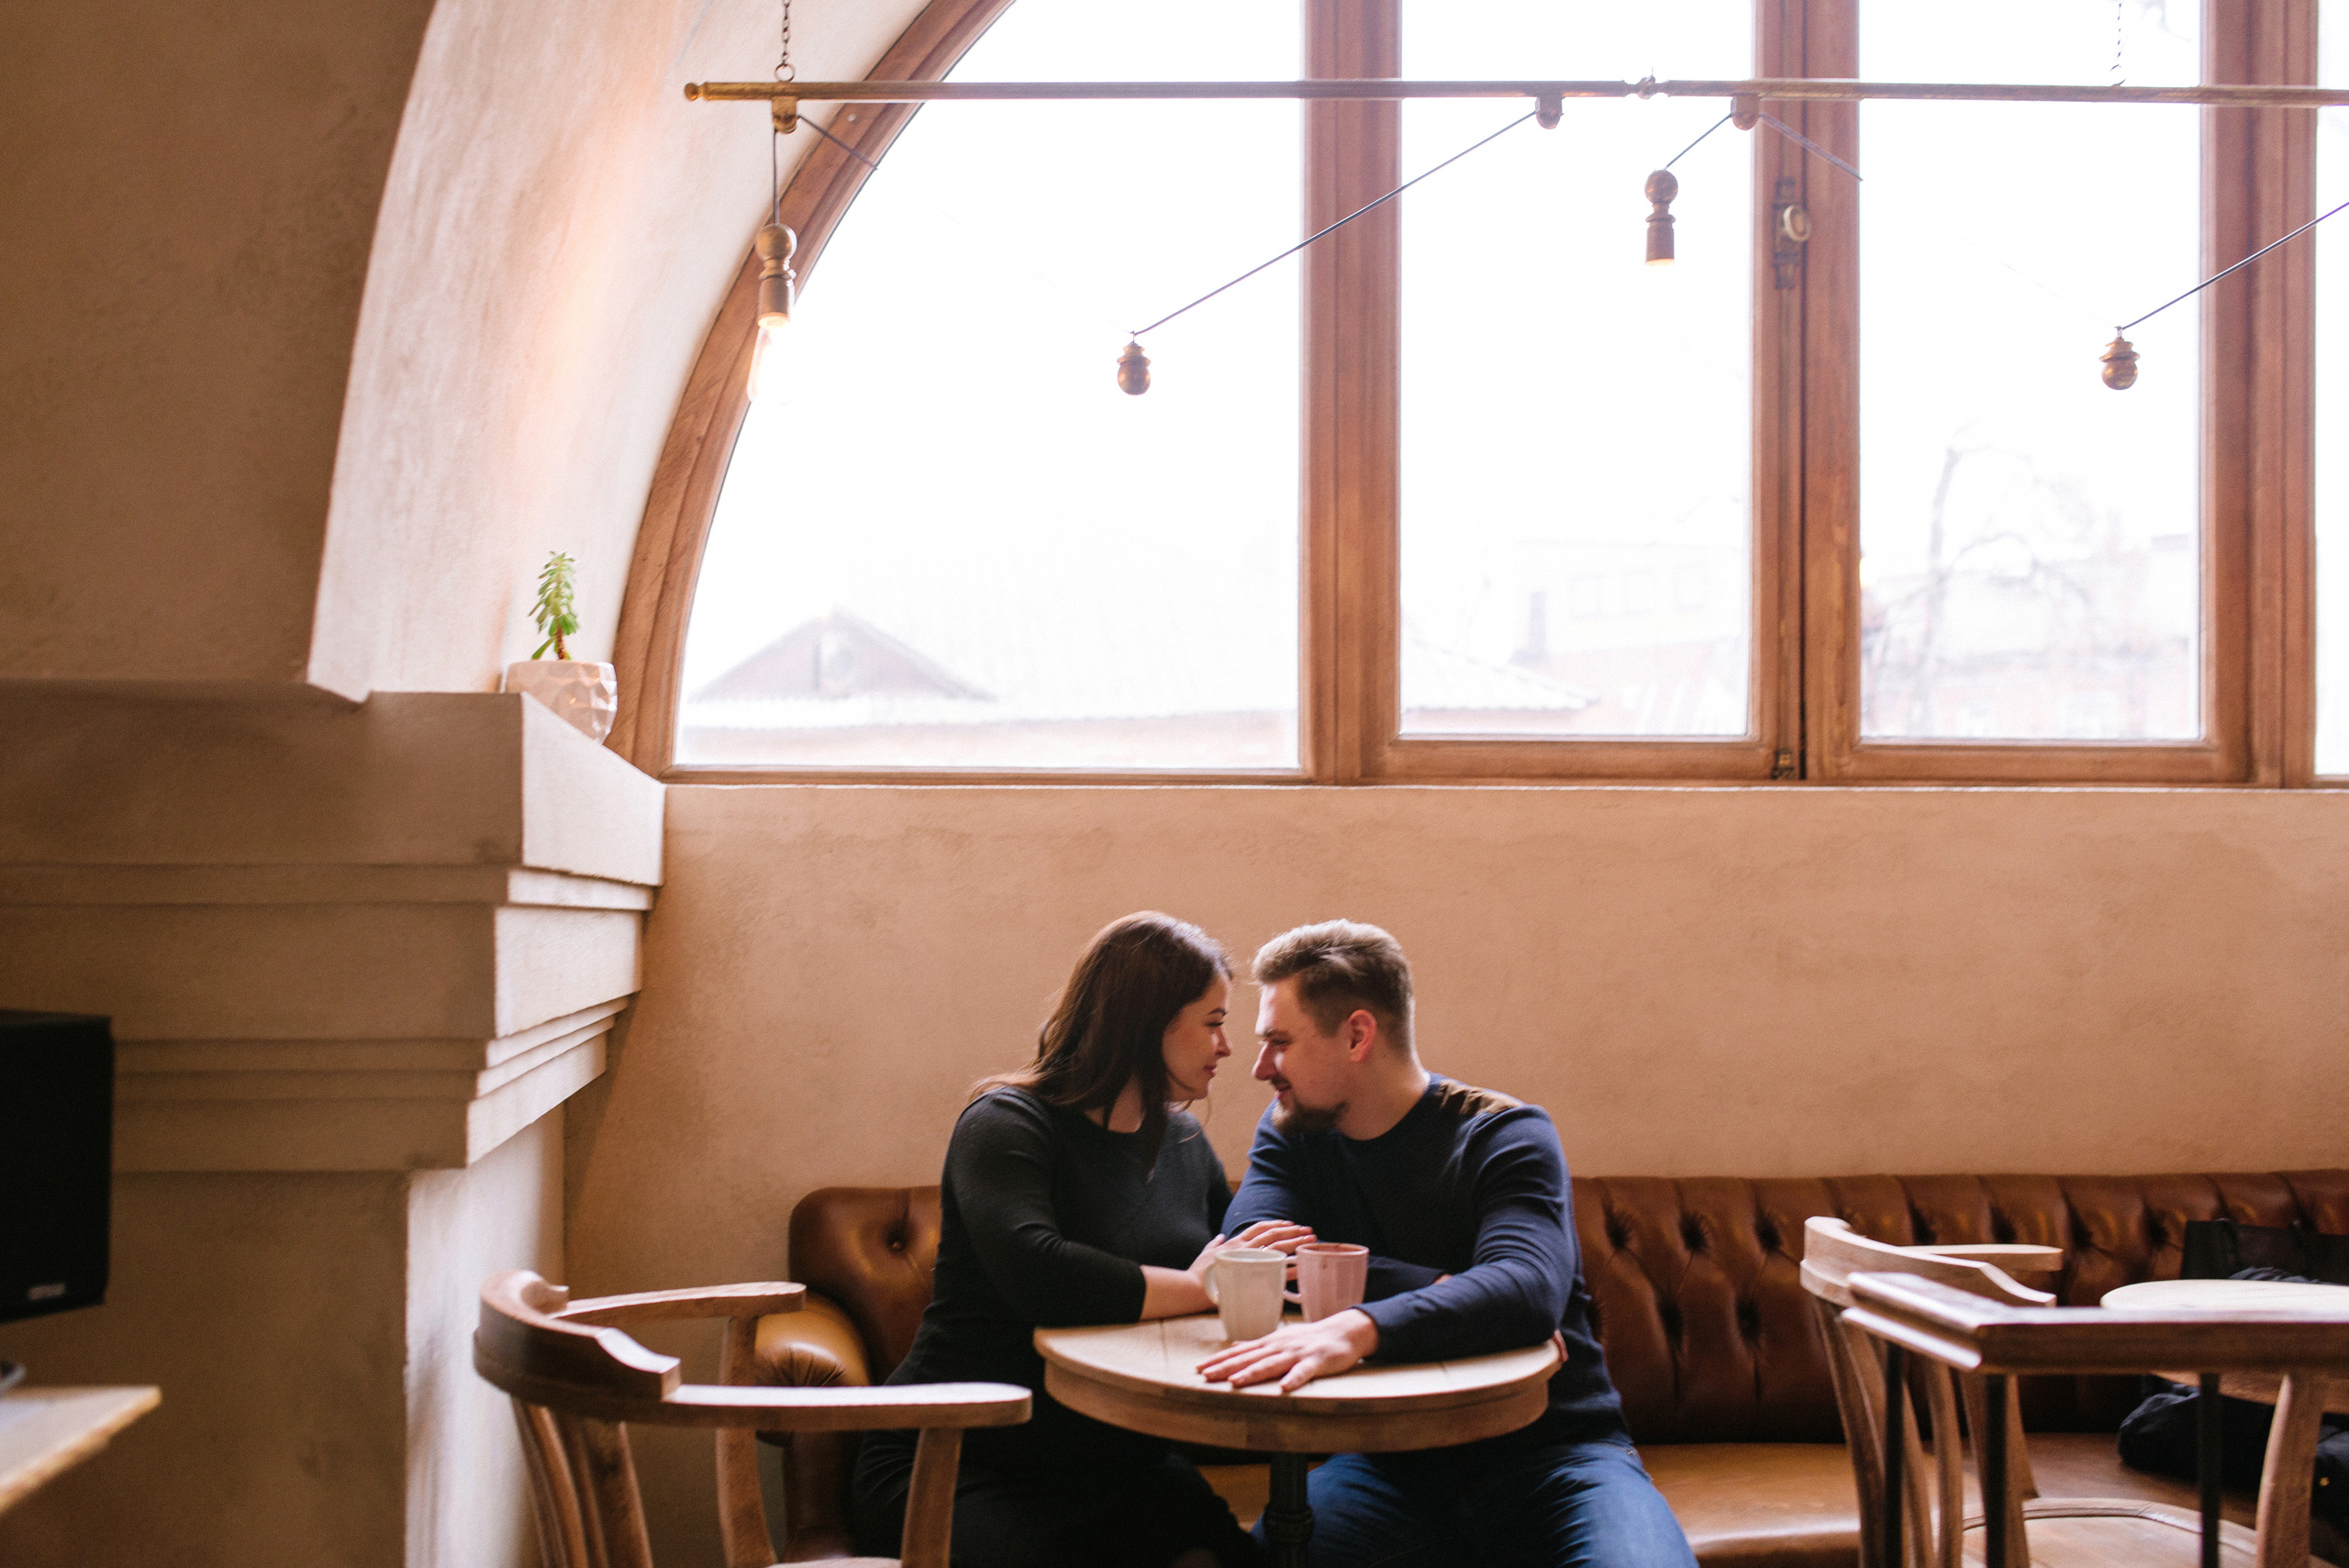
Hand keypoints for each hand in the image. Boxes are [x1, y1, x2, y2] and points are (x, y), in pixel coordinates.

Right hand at [1186, 1221, 1314, 1289]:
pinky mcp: (1250, 1275)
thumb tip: (1219, 1237)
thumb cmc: (1198, 1272)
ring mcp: (1248, 1260)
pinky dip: (1289, 1267)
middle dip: (1292, 1231)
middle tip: (1308, 1230)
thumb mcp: (1206, 1253)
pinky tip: (1301, 1265)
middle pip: (1273, 1235)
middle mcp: (1244, 1247)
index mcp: (1235, 1242)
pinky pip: (1275, 1269)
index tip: (1289, 1223)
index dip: (1276, 1224)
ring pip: (1277, 1247)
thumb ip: (1214, 1244)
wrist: (1193, 1288)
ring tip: (1310, 1241)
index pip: (1259, 1228)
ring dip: (1296, 1243)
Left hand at [1195, 1308, 1378, 1391]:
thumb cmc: (1310, 1338)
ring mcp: (1297, 1353)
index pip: (1239, 1352)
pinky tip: (1284, 1389)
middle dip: (1226, 1367)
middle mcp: (1279, 1346)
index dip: (1219, 1360)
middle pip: (1249, 1358)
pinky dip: (1293, 1380)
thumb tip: (1235, 1346)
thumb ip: (1258, 1345)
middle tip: (1205, 1376)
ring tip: (1235, 1382)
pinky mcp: (1316, 1362)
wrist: (1344, 1331)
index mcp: (1270, 1343)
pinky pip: (1304, 1372)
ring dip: (1252, 1373)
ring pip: (1271, 1364)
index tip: (1198, 1368)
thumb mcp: (1281, 1339)